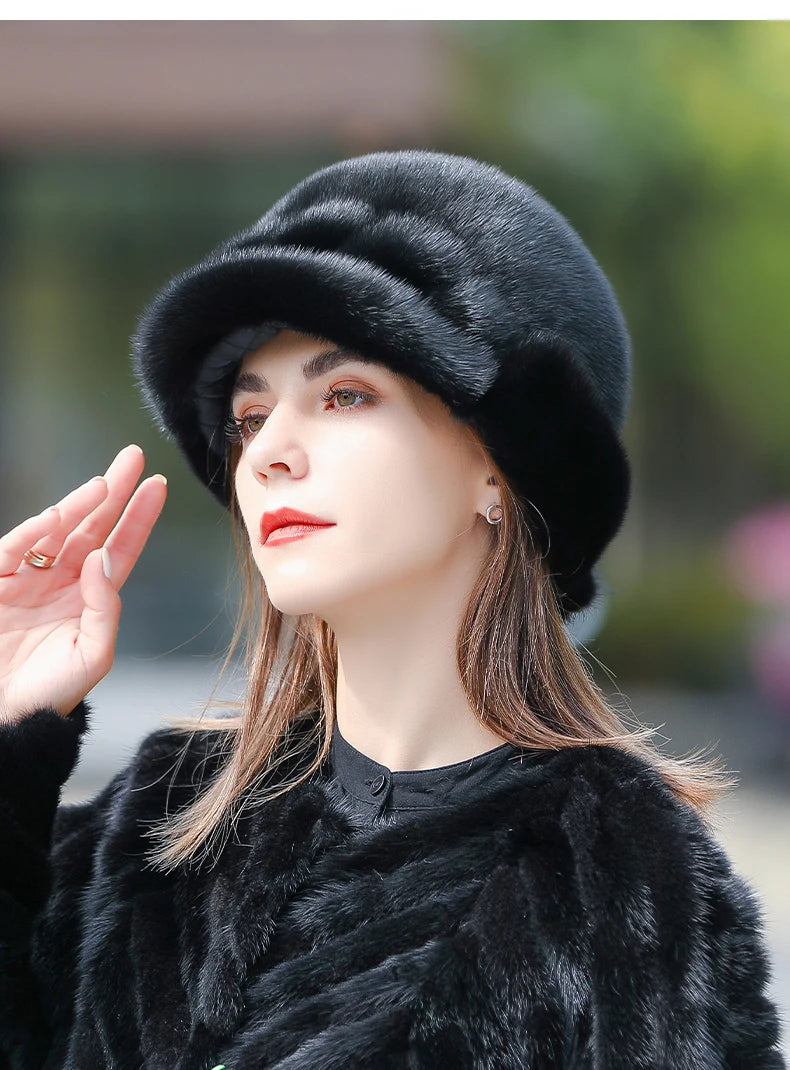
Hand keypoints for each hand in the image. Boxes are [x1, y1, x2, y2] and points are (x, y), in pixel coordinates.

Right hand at [0, 445, 166, 723]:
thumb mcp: (92, 656)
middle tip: (134, 457)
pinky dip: (35, 529)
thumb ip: (104, 609)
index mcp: (88, 597)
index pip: (120, 549)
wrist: (4, 718)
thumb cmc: (49, 695)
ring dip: (80, 504)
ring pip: (57, 530)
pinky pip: (15, 548)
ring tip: (105, 483)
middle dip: (113, 492)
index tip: (158, 485)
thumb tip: (102, 560)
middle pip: (92, 526)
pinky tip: (58, 514)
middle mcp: (60, 581)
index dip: (138, 518)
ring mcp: (26, 579)